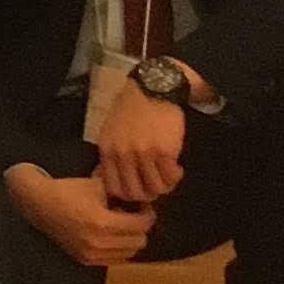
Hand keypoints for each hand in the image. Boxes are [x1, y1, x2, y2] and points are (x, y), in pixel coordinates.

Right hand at [8, 162, 155, 266]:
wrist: (37, 203)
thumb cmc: (67, 190)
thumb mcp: (96, 185)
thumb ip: (121, 191)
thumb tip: (142, 194)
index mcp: (103, 223)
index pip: (142, 225)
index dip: (148, 213)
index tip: (144, 205)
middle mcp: (100, 243)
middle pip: (139, 241)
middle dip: (140, 227)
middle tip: (133, 214)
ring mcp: (92, 254)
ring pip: (130, 253)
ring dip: (130, 239)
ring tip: (121, 225)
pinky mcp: (85, 260)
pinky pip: (115, 259)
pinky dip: (118, 248)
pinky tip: (109, 234)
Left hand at [95, 86, 191, 206]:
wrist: (153, 89)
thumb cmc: (131, 109)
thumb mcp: (111, 130)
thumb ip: (112, 154)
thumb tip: (115, 180)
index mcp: (107, 149)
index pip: (113, 187)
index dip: (127, 194)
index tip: (138, 189)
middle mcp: (123, 154)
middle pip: (135, 193)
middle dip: (147, 194)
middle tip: (155, 184)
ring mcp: (144, 154)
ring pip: (156, 188)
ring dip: (164, 184)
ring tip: (167, 172)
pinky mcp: (165, 152)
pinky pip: (171, 178)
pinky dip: (175, 176)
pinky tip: (176, 165)